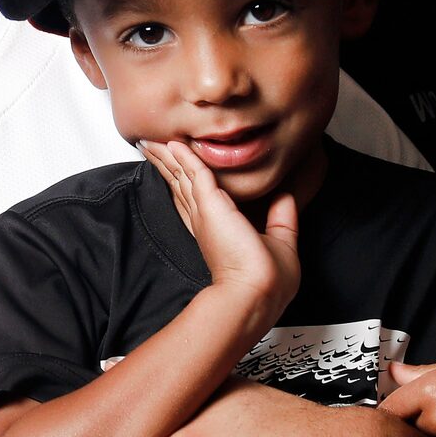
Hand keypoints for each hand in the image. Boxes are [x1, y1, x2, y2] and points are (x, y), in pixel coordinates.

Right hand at [140, 140, 296, 321]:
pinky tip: (173, 144)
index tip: (175, 169)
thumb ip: (281, 217)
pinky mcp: (211, 203)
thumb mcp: (281, 242)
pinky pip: (195, 170)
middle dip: (166, 165)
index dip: (184, 182)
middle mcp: (205, 220)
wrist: (256, 293)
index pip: (195, 200)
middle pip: (180, 184)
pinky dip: (183, 155)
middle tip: (151, 149)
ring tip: (150, 143)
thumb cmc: (266, 280)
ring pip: (181, 175)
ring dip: (166, 157)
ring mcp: (205, 211)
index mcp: (217, 230)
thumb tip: (286, 195)